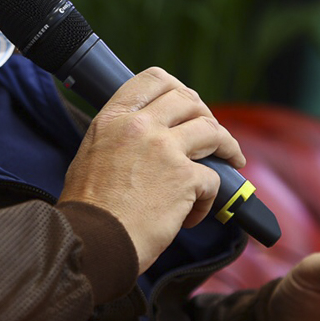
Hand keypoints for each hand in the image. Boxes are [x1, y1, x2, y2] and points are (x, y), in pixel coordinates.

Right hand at [59, 68, 244, 272]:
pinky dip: (210, 198)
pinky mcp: (184, 178)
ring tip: (231, 161)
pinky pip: (213, 178)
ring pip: (212, 131)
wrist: (92, 241)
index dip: (178, 88)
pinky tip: (194, 214)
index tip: (188, 104)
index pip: (154, 79)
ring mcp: (164, 149)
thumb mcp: (92, 154)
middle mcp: (140, 126)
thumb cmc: (89, 209)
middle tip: (213, 135)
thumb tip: (142, 139)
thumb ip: (119, 137)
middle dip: (207, 115)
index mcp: (113, 118)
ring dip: (227, 147)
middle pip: (189, 100)